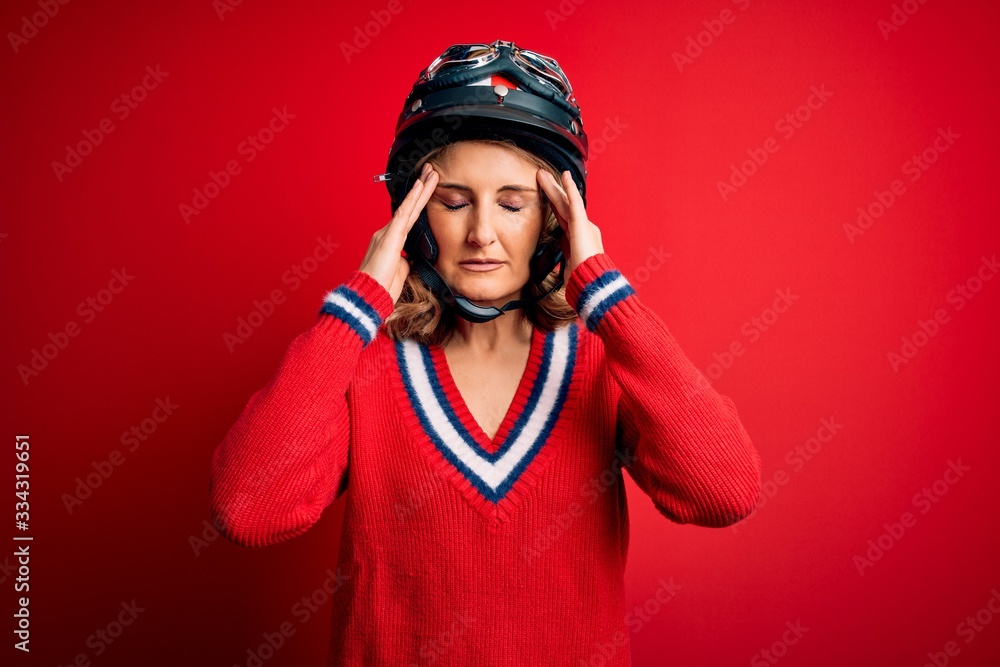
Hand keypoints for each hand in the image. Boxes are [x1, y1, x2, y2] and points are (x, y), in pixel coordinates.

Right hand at [359, 163, 438, 302]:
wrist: (370, 295)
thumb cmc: (382, 287)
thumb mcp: (400, 270)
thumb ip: (406, 259)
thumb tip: (412, 257)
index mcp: (390, 241)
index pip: (410, 217)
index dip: (419, 202)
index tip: (429, 188)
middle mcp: (387, 233)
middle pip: (410, 207)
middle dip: (422, 189)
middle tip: (431, 171)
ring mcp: (388, 233)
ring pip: (409, 206)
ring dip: (421, 189)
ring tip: (431, 173)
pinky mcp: (390, 236)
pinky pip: (404, 213)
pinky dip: (413, 199)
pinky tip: (420, 186)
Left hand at [536, 169, 602, 276]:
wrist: (591, 280)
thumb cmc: (581, 279)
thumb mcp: (567, 268)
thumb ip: (561, 262)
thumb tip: (555, 270)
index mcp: (578, 238)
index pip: (562, 218)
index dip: (553, 206)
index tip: (544, 197)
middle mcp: (582, 228)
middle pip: (563, 206)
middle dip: (552, 192)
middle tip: (541, 178)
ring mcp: (583, 224)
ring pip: (565, 201)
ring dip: (554, 186)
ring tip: (542, 174)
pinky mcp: (582, 222)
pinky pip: (574, 201)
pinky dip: (569, 187)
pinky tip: (564, 175)